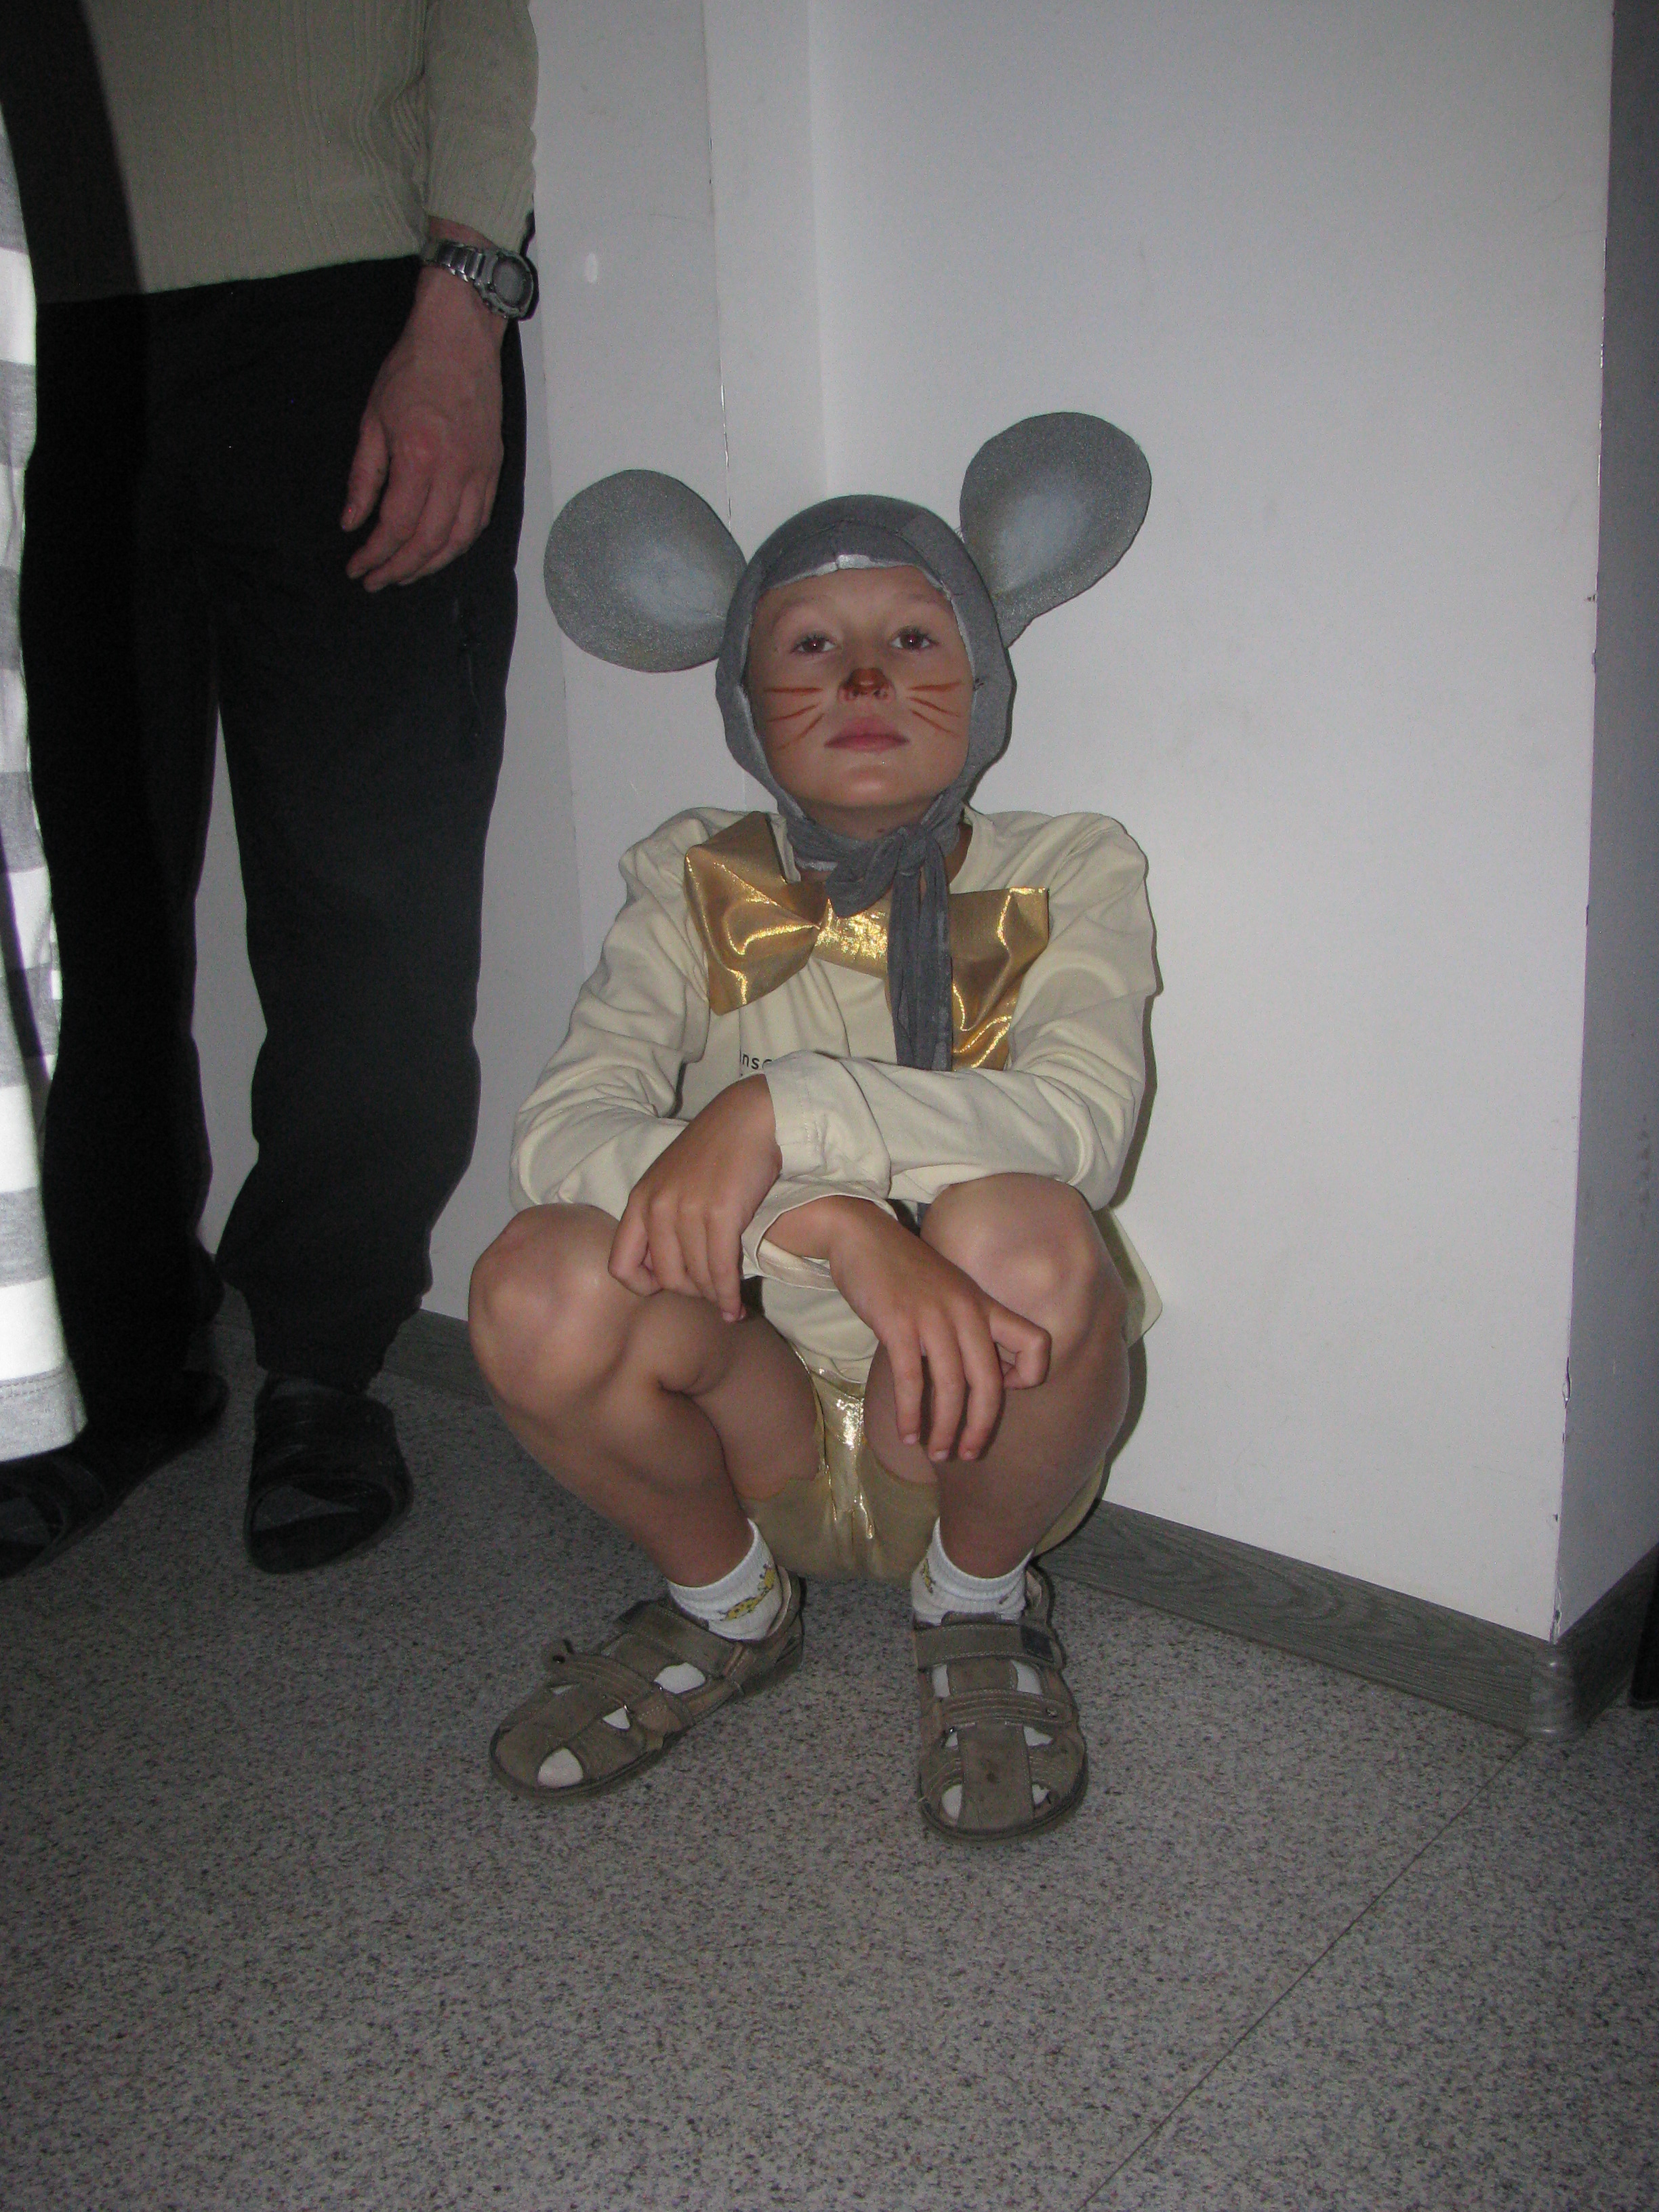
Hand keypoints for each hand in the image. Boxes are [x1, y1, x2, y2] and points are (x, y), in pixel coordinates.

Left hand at [342, 222, 506, 590]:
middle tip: (376, 580)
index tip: (356, 568)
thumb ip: (363, 477)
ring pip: (459, 539)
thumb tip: (352, 523)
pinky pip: (480, 521)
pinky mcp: (494, 468)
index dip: (375, 555)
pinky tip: (440, 551)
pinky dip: (459, 544)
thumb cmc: (412, 369)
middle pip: (429, 542)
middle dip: (399, 569)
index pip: (396, 525)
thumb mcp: (372, 419)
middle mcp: (454, 472)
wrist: (460, 336)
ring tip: (405, 573)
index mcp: (418, 457)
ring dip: (430, 565)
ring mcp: (480, 472)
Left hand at [609, 1077, 781, 1320]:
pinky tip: (737, 1307)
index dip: (642, 1285)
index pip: (620, 1266)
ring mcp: (687, 1211)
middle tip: (709, 1292)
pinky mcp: (719, 1214)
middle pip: (665, 1278)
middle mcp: (656, 1208)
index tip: (666, 1286)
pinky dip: (729, 1295)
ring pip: (695, 1277)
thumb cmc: (714, 1150)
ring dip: (714, 1297)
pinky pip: (720, 1270)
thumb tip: (669, 1266)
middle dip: (690, 1293)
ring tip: (727, 1302)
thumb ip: (661, 1217)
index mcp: (640, 1201)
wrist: (748, 1118)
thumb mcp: (671, 1180)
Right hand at [769, 1197, 1049, 1461]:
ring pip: (952, 1388)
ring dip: (945, 1430)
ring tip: (937, 1453)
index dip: (1030, 1375)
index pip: (1036, 1342)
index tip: (1005, 1391)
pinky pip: (911, 1380)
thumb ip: (965, 1325)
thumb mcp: (949, 1291)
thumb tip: (971, 1372)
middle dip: (980, 1428)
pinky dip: (911, 1413)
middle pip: (990, 1382)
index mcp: (983, 1304)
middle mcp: (966, 1312)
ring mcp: (933, 1317)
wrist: (862, 1237)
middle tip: (968, 1454)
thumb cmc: (904, 1271)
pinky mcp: (898, 1324)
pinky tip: (908, 1433)